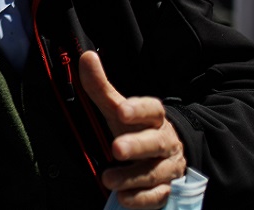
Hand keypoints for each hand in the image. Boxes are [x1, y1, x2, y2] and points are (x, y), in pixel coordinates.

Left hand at [79, 51, 185, 209]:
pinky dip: (141, 199)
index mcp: (154, 118)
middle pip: (155, 142)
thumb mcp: (118, 109)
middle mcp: (164, 141)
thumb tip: (86, 57)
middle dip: (137, 145)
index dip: (138, 109)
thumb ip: (101, 87)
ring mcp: (168, 167)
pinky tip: (123, 198)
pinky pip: (158, 196)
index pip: (152, 109)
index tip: (121, 109)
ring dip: (132, 177)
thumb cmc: (135, 128)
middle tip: (115, 148)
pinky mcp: (166, 190)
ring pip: (155, 172)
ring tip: (108, 180)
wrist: (166, 157)